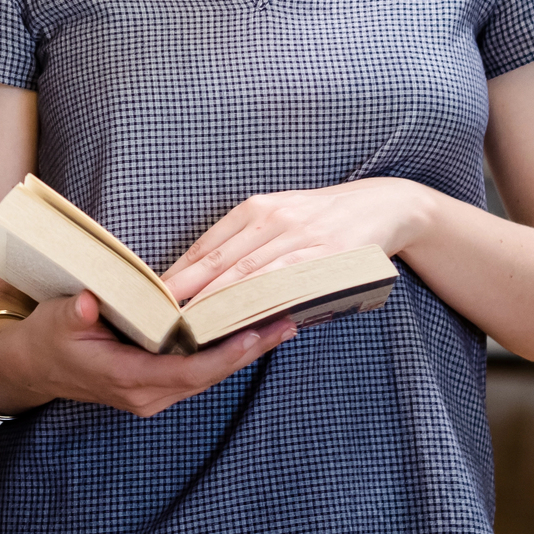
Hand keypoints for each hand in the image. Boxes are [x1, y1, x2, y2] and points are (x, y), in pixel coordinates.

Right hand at [0, 292, 294, 418]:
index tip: (253, 335)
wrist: (33, 367)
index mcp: (126, 379)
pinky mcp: (156, 384)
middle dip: (248, 351)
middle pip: (209, 376)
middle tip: (287, 323)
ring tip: (278, 324)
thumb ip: (76, 313)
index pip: (186, 372)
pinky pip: (198, 371)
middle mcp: (147, 394)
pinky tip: (245, 332)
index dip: (223, 356)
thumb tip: (90, 302)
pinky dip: (224, 353)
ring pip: (208, 375)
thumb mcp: (57, 320)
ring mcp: (153, 393)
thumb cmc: (48, 339)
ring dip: (242, 352)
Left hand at [162, 177, 436, 304]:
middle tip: (159, 322)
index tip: (150, 300)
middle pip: (219, 262)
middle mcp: (272, 218)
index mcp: (254, 210)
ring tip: (191, 330)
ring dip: (218, 305)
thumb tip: (206, 284)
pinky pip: (289, 283)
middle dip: (187, 294)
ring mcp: (299, 236)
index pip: (205, 247)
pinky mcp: (327, 255)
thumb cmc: (323, 218)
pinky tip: (243, 322)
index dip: (177, 275)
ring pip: (249, 276)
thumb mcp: (280, 217)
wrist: (383, 203)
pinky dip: (263, 304)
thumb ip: (247, 246)